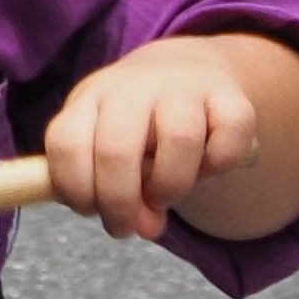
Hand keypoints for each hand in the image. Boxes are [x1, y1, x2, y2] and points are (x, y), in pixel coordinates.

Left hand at [44, 33, 272, 242]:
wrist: (188, 72)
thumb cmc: (138, 127)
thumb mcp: (106, 150)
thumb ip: (109, 191)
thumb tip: (144, 226)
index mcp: (91, 98)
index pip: (67, 144)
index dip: (75, 190)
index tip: (91, 212)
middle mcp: (134, 86)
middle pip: (116, 149)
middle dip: (119, 202)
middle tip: (128, 226)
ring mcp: (185, 87)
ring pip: (179, 139)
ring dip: (170, 186)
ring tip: (165, 197)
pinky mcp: (232, 99)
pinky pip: (228, 142)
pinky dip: (218, 167)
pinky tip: (207, 168)